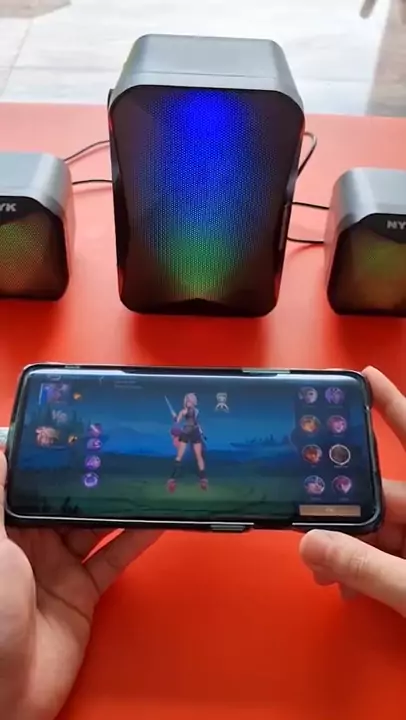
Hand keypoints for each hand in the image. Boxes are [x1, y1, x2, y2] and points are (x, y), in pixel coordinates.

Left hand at [0, 457, 160, 719]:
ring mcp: (57, 566)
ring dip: (117, 504)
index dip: (47, 455)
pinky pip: (112, 559)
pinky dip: (135, 541)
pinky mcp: (81, 592)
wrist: (6, 693)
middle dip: (88, 474)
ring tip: (143, 476)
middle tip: (118, 444)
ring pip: (93, 524)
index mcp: (3, 526)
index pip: (26, 480)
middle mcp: (29, 541)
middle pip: (64, 499)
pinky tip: (156, 521)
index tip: (72, 427)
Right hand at [300, 366, 405, 615]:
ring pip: (387, 531)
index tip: (363, 375)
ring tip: (323, 573)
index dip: (391, 405)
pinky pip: (396, 556)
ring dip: (352, 549)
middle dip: (343, 513)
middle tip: (306, 529)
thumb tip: (310, 544)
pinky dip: (370, 568)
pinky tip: (348, 587)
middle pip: (387, 497)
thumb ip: (368, 568)